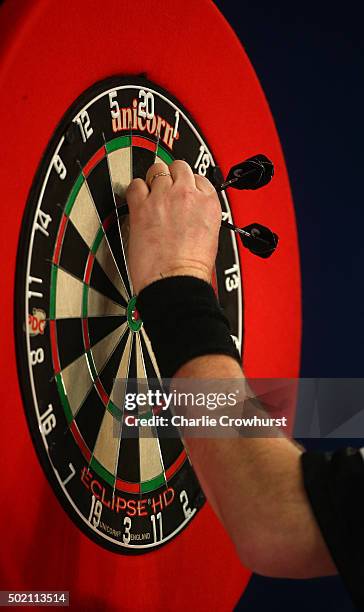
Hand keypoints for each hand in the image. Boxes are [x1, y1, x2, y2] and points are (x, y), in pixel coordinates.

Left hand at [126, 159, 220, 293]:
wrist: (176, 280)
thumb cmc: (191, 268)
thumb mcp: (209, 237)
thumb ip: (198, 216)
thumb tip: (188, 214)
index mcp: (208, 203)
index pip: (198, 178)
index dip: (188, 184)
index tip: (182, 192)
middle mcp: (187, 194)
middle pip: (178, 167)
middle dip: (171, 176)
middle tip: (165, 190)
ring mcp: (163, 197)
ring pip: (157, 169)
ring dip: (153, 180)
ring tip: (150, 193)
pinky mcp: (142, 206)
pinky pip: (135, 184)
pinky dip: (135, 189)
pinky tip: (136, 199)